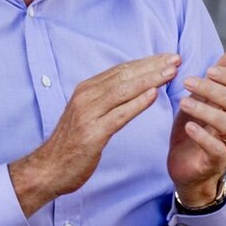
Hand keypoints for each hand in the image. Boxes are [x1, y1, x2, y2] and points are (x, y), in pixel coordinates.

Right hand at [8, 53, 180, 216]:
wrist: (49, 168)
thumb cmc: (74, 141)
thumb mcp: (89, 112)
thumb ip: (108, 98)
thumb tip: (136, 84)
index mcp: (87, 89)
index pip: (121, 69)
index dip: (147, 62)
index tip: (168, 57)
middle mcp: (86, 96)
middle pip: (125, 75)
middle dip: (153, 66)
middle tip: (176, 59)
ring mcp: (88, 114)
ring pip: (124, 90)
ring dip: (150, 79)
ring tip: (170, 72)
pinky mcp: (93, 133)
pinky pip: (119, 115)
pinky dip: (138, 103)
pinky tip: (154, 95)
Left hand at [168, 47, 225, 206]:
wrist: (186, 167)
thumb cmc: (197, 128)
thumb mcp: (205, 98)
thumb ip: (220, 76)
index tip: (209, 69)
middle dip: (213, 89)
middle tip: (188, 82)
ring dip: (206, 110)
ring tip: (184, 103)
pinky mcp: (216, 163)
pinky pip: (216, 150)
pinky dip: (202, 136)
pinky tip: (188, 126)